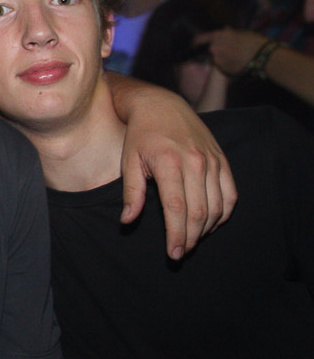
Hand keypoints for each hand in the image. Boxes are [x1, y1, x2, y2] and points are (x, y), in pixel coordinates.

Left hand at [118, 87, 237, 258]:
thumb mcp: (128, 161)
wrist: (161, 105)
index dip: (176, 234)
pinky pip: (230, 194)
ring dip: (206, 229)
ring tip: (192, 240)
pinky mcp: (222, 160)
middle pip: (199, 212)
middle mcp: (196, 162)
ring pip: (217, 206)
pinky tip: (210, 223)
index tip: (174, 253)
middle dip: (191, 237)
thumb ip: (131, 192)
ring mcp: (213, 161)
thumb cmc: (140, 135)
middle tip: (181, 252)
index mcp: (170, 163)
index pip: (176, 208)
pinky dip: (223, 213)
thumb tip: (127, 221)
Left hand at [194, 27, 264, 75]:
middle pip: (211, 50)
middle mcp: (214, 49)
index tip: (194, 44)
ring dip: (222, 58)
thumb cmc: (253, 41)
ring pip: (216, 59)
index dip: (196, 41)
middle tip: (228, 50)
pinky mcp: (223, 70)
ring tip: (235, 57)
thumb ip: (229, 33)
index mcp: (218, 37)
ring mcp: (218, 60)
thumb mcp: (241, 32)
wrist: (263, 56)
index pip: (200, 39)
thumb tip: (225, 30)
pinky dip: (227, 65)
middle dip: (217, 50)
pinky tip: (237, 62)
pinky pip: (222, 67)